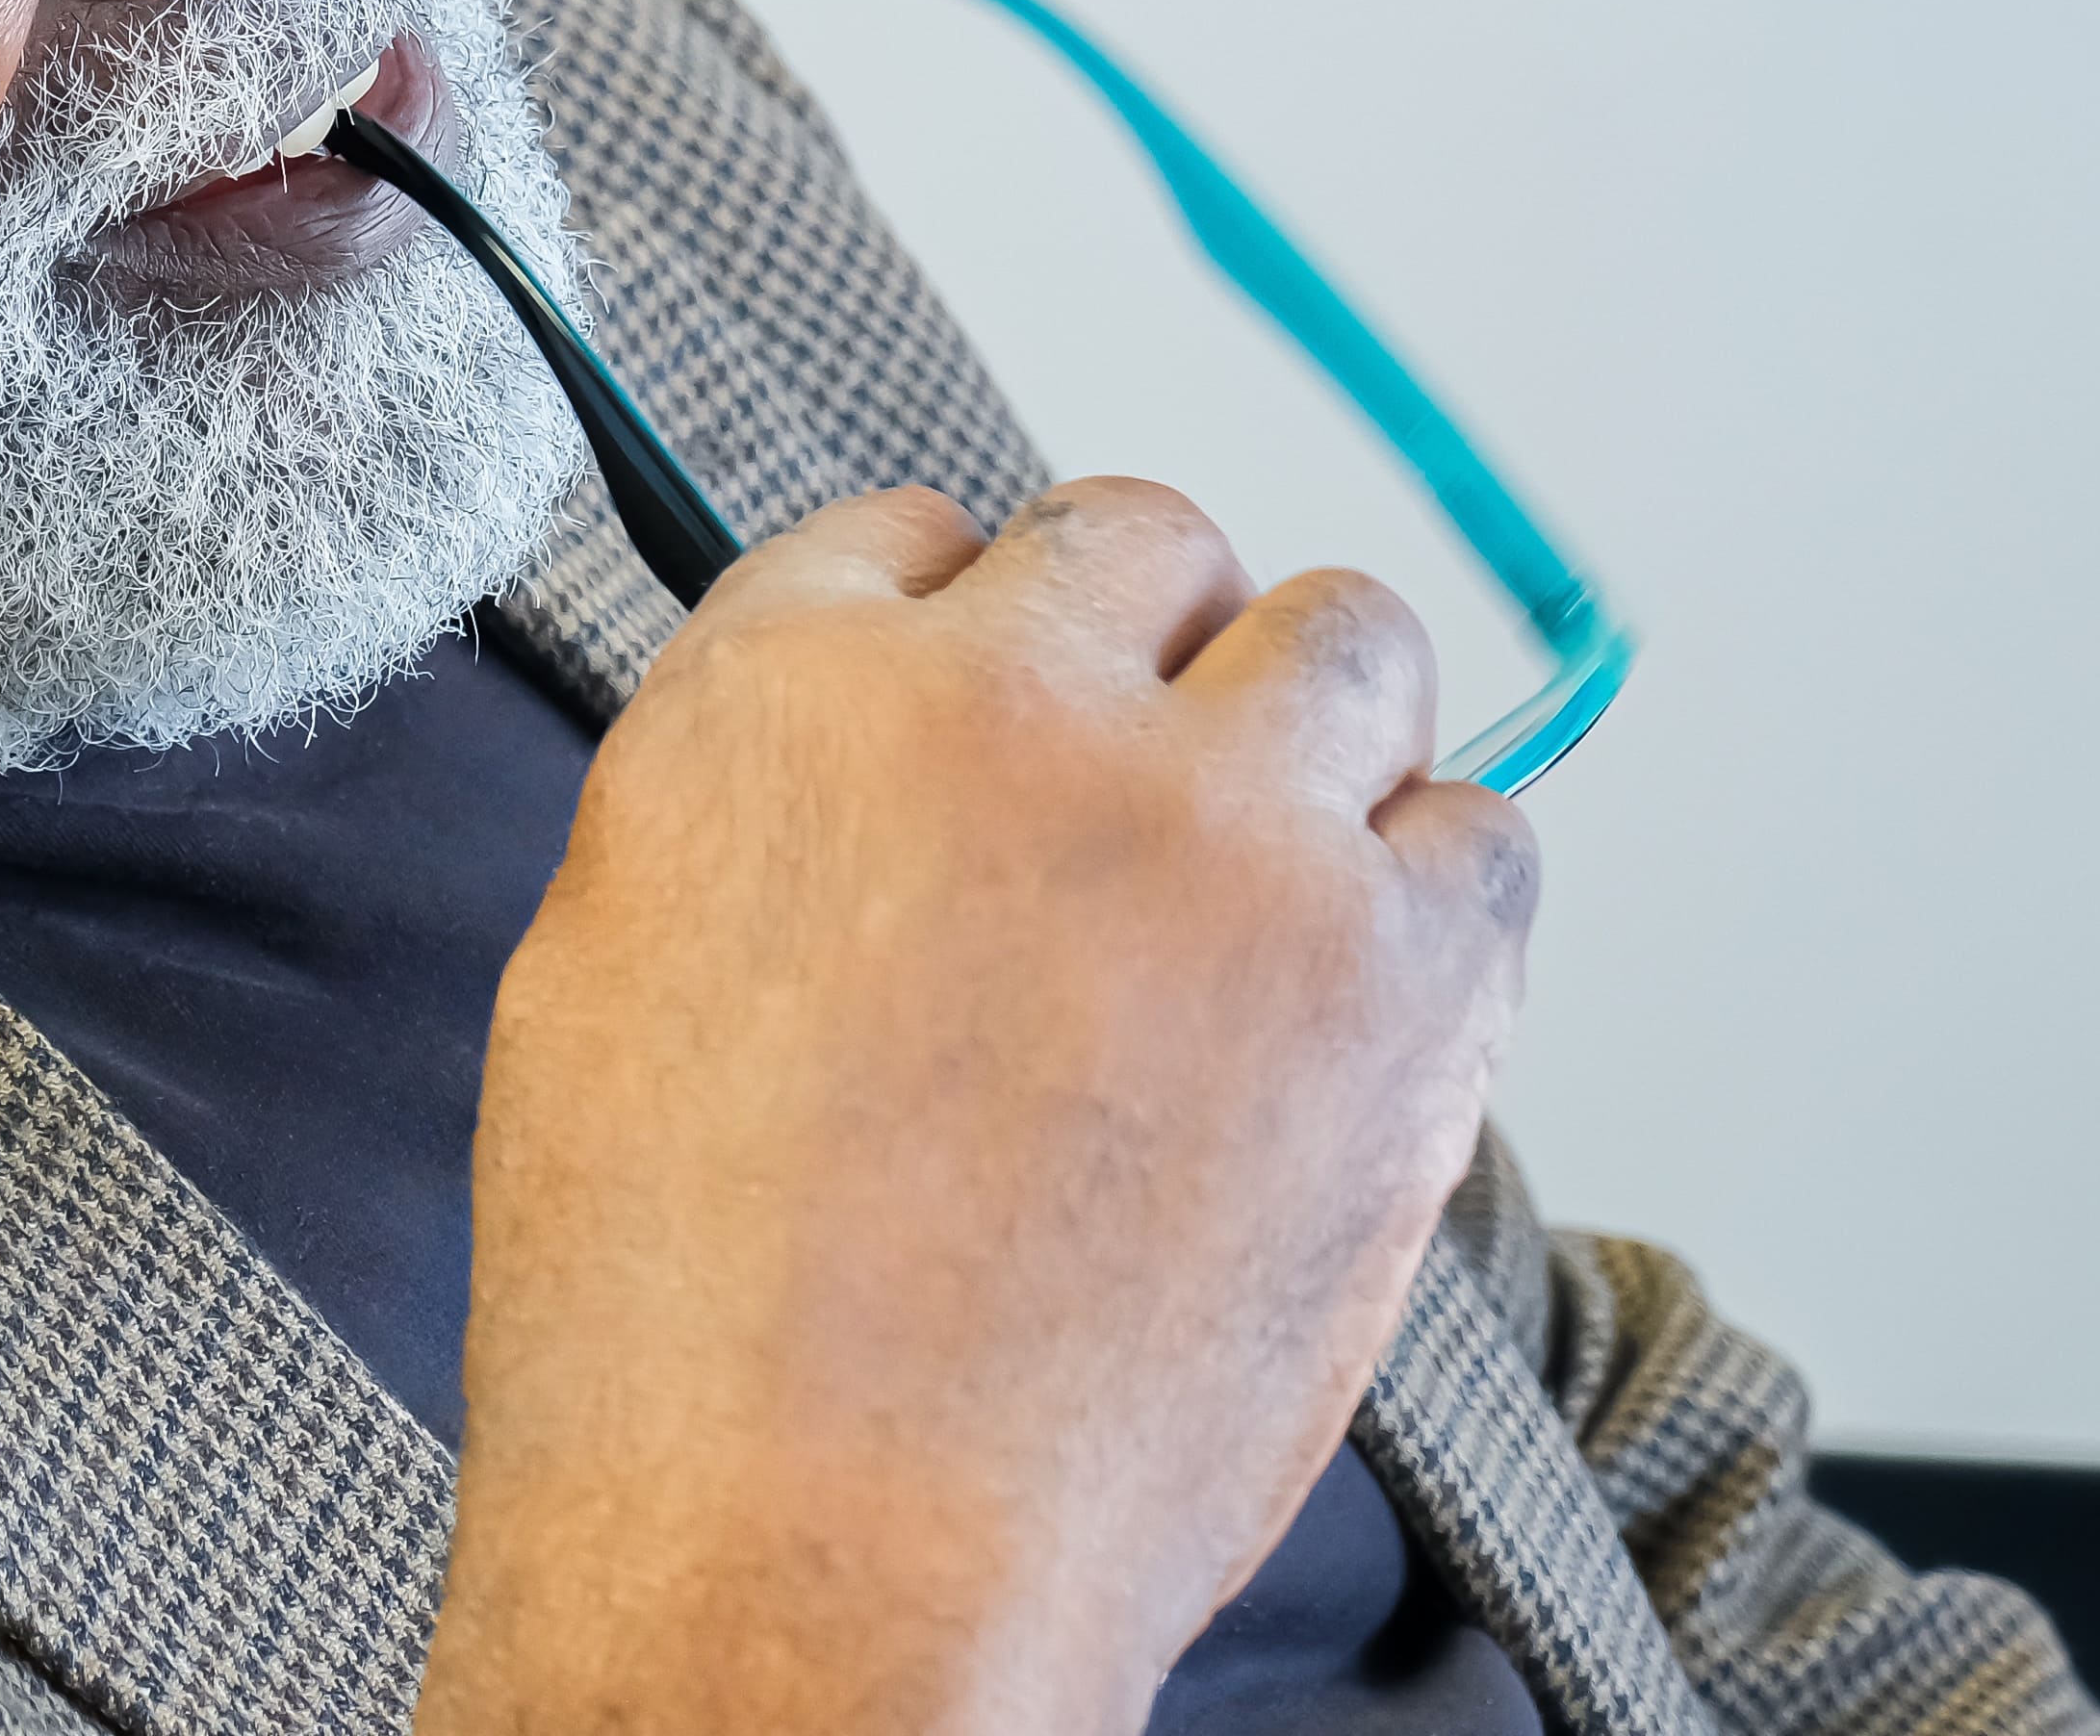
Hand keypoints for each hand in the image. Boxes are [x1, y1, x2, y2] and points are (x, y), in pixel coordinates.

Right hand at [414, 478, 1539, 1735]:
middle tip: (1142, 816)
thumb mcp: (611, 976)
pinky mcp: (1386, 972)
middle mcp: (1002, 708)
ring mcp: (1213, 827)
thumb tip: (885, 756)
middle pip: (1149, 545)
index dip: (970, 643)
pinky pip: (1487, 840)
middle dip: (1150, 659)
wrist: (805, 1563)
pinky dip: (1438, 912)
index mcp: (778, 699)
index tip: (998, 727)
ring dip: (1315, 748)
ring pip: (1352, 644)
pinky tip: (1357, 1018)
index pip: (916, 535)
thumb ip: (763, 805)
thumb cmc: (677, 1334)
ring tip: (1265, 904)